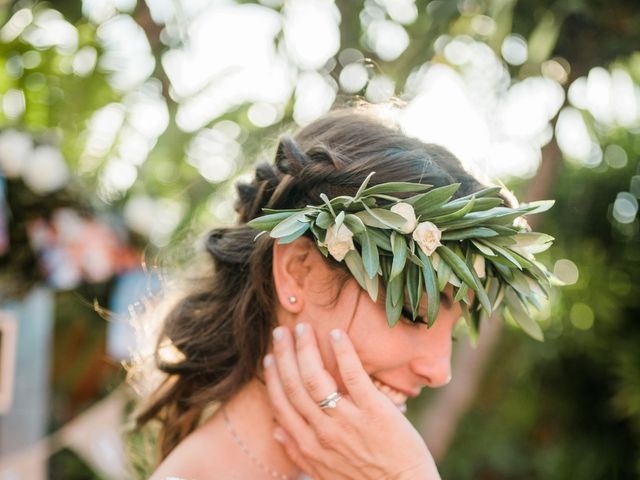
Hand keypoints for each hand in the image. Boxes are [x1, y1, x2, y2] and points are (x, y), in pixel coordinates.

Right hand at [263, 323, 440, 479]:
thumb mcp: (324, 473)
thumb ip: (298, 452)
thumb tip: (275, 429)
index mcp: (310, 445)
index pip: (282, 405)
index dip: (273, 377)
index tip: (270, 356)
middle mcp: (324, 432)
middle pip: (295, 386)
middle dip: (284, 355)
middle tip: (281, 331)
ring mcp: (348, 421)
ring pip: (316, 379)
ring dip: (305, 350)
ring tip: (302, 328)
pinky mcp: (375, 411)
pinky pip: (354, 376)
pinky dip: (343, 353)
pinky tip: (336, 334)